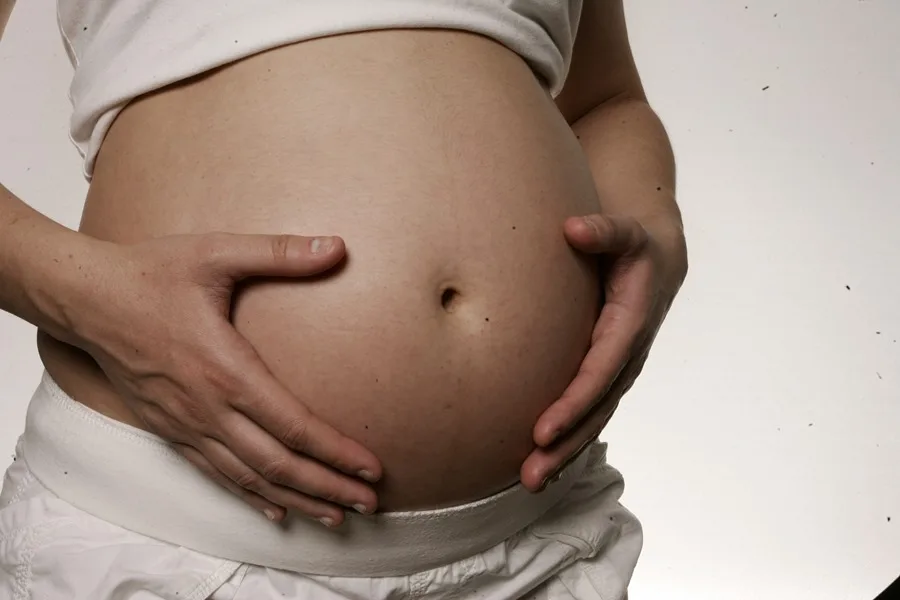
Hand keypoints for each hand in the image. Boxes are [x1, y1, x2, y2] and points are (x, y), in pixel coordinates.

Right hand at [72, 232, 380, 525]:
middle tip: (369, 504)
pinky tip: (275, 510)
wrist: (84, 299)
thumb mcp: (217, 252)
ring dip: (296, 500)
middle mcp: (207, 408)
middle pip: (278, 464)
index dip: (335, 451)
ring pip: (249, 478)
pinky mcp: (170, 430)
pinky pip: (216, 474)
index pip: (293, 425)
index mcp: (226, 369)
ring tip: (335, 517)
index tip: (371, 467)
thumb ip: (279, 253)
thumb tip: (338, 246)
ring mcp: (186, 425)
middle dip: (328, 488)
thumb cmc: (151, 273)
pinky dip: (250, 496)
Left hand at [521, 213, 686, 490]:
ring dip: (563, 453)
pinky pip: (588, 412)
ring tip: (530, 481)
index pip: (597, 373)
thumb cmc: (635, 245)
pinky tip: (541, 460)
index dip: (572, 404)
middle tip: (530, 476)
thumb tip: (574, 227)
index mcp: (629, 326)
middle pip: (594, 410)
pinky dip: (567, 438)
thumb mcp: (625, 232)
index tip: (541, 430)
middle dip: (565, 446)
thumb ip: (604, 231)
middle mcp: (625, 357)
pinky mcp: (607, 374)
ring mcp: (618, 370)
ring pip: (591, 419)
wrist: (659, 260)